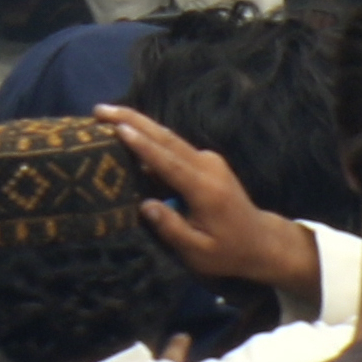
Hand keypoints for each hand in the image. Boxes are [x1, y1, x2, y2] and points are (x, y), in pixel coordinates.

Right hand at [95, 101, 324, 300]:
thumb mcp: (199, 251)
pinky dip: (150, 137)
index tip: (118, 129)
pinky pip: (174, 146)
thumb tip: (145, 206)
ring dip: (138, 124)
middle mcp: (207, 166)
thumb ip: (172, 228)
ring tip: (107, 115)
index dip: (142, 145)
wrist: (261, 240)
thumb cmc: (229, 251)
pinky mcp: (205, 161)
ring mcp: (208, 160)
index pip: (168, 162)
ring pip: (169, 137)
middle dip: (132, 120)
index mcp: (205, 188)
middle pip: (166, 138)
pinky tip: (129, 134)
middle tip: (100, 110)